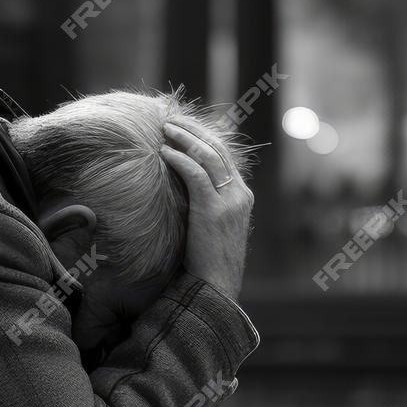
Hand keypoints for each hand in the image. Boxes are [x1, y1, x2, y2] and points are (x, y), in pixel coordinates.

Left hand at [160, 119, 252, 299]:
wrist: (216, 287)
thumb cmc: (207, 261)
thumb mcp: (210, 226)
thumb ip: (205, 203)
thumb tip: (181, 186)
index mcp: (242, 196)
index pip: (224, 155)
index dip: (203, 137)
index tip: (182, 127)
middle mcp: (241, 194)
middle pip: (218, 149)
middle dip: (193, 130)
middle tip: (170, 119)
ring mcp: (230, 201)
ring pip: (209, 156)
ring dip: (184, 138)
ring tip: (164, 128)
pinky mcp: (214, 210)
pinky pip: (196, 173)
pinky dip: (179, 158)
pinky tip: (163, 152)